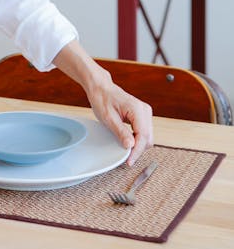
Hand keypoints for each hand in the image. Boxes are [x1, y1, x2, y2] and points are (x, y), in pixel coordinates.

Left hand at [53, 41, 152, 165]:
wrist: (100, 88)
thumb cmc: (102, 98)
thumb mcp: (108, 118)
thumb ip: (120, 132)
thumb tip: (130, 146)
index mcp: (137, 109)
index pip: (143, 136)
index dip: (137, 151)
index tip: (129, 161)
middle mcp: (144, 110)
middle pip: (148, 138)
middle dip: (138, 149)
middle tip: (126, 157)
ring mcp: (145, 112)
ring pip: (148, 137)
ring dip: (138, 145)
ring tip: (125, 148)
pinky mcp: (142, 115)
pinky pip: (144, 132)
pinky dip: (138, 139)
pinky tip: (128, 141)